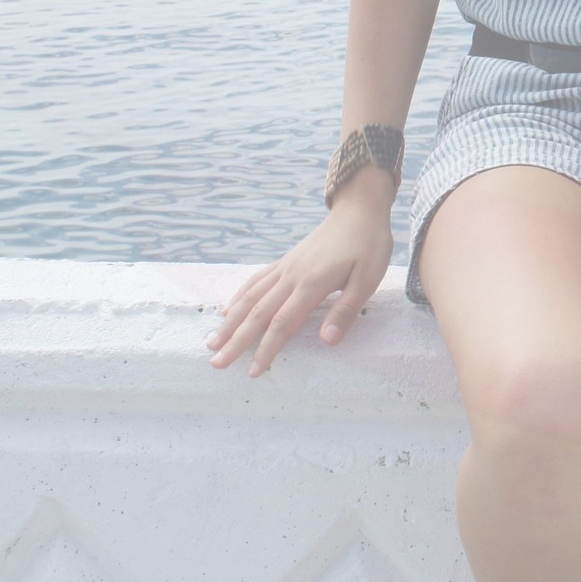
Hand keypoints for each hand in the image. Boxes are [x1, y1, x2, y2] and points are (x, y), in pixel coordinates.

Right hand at [206, 188, 394, 375]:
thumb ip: (346, 311)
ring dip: (230, 322)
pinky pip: (256, 280)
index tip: (253, 372)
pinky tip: (228, 309)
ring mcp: (285, 267)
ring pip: (251, 298)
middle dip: (236, 341)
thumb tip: (326, 341)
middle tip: (216, 363)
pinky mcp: (285, 261)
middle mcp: (291, 276)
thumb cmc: (368, 245)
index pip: (282, 324)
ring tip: (212, 341)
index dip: (266, 349)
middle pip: (257, 314)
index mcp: (312, 284)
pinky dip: (239, 296)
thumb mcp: (368, 279)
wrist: (358, 209)